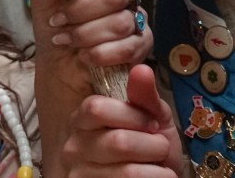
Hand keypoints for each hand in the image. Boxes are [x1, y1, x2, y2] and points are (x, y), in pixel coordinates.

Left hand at [33, 0, 152, 96]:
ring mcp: (135, 20)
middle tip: (59, 19)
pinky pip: (128, 48)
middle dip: (81, 10)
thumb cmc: (54, 24)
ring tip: (67, 39)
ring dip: (85, 34)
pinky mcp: (140, 47)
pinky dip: (99, 54)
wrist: (56, 64)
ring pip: (120, 22)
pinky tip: (85, 56)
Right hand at [61, 62, 179, 177]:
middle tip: (159, 148)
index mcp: (82, 119)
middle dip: (153, 145)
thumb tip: (141, 68)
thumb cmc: (150, 147)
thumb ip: (144, 96)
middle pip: (118, 142)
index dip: (132, 115)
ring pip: (129, 171)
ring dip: (158, 168)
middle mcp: (73, 146)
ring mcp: (80, 174)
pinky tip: (156, 176)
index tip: (151, 124)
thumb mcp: (152, 116)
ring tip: (160, 166)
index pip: (97, 108)